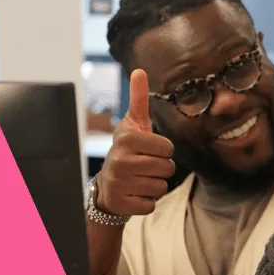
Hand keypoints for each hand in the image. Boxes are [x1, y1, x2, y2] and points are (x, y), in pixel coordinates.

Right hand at [96, 69, 175, 216]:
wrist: (106, 186)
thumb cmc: (127, 151)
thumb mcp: (132, 125)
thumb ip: (138, 100)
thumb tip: (139, 70)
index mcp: (126, 138)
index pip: (167, 148)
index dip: (163, 151)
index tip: (148, 151)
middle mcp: (120, 160)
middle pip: (167, 168)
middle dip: (161, 169)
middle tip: (144, 167)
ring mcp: (120, 183)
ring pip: (161, 187)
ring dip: (154, 186)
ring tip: (139, 180)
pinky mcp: (123, 204)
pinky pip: (151, 204)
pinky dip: (146, 201)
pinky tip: (134, 194)